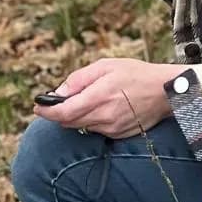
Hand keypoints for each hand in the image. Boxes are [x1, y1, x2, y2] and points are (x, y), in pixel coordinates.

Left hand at [33, 58, 188, 138]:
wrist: (165, 92)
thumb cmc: (135, 74)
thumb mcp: (105, 66)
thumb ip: (79, 78)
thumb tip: (58, 91)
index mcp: (99, 97)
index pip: (64, 112)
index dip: (47, 112)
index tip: (37, 107)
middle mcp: (105, 117)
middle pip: (69, 122)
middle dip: (58, 113)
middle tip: (54, 102)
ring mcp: (112, 129)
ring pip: (82, 126)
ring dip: (75, 116)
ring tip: (84, 100)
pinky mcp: (119, 135)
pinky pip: (96, 130)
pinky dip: (91, 120)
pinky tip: (100, 108)